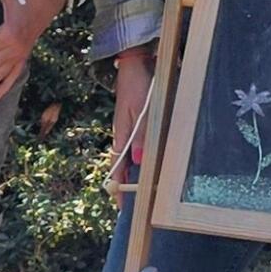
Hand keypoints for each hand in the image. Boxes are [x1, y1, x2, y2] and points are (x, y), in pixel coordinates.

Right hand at [111, 54, 154, 205]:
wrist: (135, 63)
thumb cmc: (138, 85)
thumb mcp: (143, 110)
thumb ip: (143, 134)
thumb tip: (140, 161)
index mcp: (122, 135)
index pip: (118, 168)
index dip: (120, 188)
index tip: (123, 207)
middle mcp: (124, 134)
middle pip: (124, 166)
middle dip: (130, 184)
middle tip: (139, 203)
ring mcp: (130, 128)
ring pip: (132, 157)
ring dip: (139, 172)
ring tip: (148, 188)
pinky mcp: (137, 121)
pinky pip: (139, 145)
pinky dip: (143, 157)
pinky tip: (153, 162)